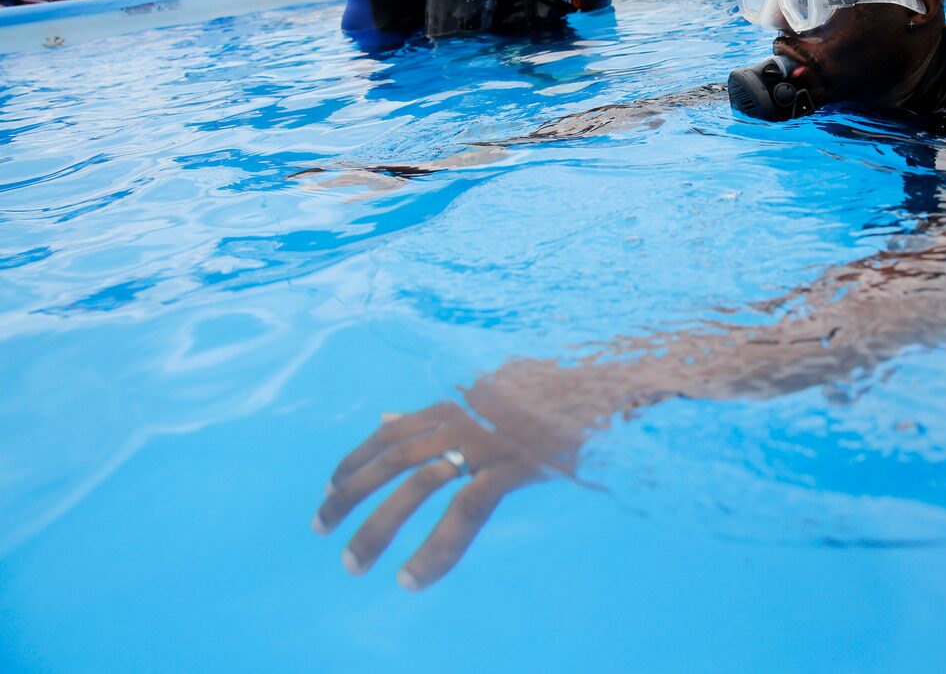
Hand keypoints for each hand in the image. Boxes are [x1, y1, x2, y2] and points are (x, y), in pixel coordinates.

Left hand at [313, 397, 548, 588]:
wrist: (604, 390)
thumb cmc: (550, 397)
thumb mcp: (489, 397)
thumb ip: (438, 412)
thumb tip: (386, 419)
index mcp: (457, 405)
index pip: (391, 433)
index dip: (355, 459)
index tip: (328, 488)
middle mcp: (464, 419)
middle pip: (392, 458)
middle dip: (349, 494)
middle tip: (319, 528)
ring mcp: (488, 442)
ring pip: (417, 485)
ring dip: (379, 527)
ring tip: (353, 564)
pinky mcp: (514, 467)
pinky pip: (464, 512)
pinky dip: (435, 548)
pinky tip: (413, 578)